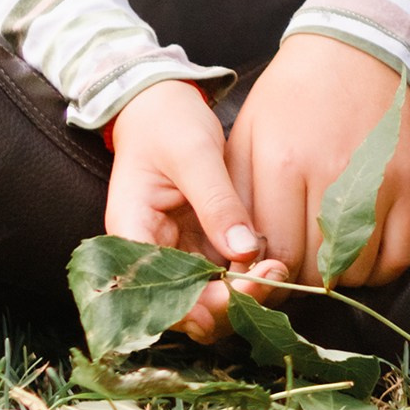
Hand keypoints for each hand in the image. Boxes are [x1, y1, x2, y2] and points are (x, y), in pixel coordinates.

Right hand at [103, 78, 287, 343]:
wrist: (162, 103)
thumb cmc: (167, 122)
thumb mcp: (193, 153)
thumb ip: (217, 201)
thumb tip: (246, 251)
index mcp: (132, 233)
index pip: (158, 293)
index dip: (200, 303)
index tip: (244, 286)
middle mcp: (151, 254)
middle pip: (187, 306)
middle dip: (230, 302)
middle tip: (273, 274)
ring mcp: (176, 253)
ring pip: (208, 299)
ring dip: (243, 293)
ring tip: (278, 266)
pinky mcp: (198, 246)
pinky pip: (221, 277)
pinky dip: (246, 275)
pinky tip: (272, 258)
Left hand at [226, 33, 409, 289]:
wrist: (351, 52)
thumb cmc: (289, 97)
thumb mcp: (247, 136)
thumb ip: (236, 198)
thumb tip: (236, 260)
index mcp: (282, 162)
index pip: (276, 254)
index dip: (267, 273)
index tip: (265, 269)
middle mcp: (332, 175)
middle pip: (315, 270)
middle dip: (299, 277)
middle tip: (294, 262)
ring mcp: (377, 181)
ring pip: (356, 271)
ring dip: (336, 276)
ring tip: (323, 252)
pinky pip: (397, 258)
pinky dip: (377, 270)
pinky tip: (358, 250)